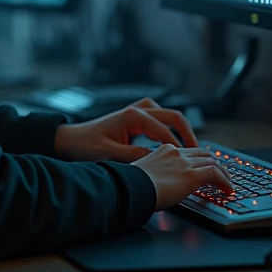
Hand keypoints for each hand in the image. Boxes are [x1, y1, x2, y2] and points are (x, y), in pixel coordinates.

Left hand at [54, 98, 199, 163]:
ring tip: (192, 149)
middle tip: (199, 153)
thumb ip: (135, 156)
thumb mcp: (111, 154)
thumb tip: (158, 160)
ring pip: (171, 116)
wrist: (72, 139)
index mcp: (133, 115)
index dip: (178, 148)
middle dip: (188, 134)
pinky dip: (173, 130)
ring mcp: (140, 110)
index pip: (164, 131)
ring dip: (183, 130)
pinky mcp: (139, 116)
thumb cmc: (88, 145)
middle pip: (174, 116)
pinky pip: (163, 120)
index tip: (188, 163)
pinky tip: (177, 145)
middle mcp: (139, 108)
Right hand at [132, 144, 234, 211]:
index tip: (205, 168)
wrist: (130, 188)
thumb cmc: (131, 185)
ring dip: (223, 173)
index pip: (189, 151)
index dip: (200, 159)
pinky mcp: (192, 175)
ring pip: (213, 162)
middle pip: (204, 154)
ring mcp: (185, 163)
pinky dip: (225, 181)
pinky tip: (228, 190)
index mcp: (164, 150)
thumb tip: (156, 184)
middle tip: (222, 175)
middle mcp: (176, 153)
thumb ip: (154, 173)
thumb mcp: (143, 173)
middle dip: (215, 164)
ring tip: (227, 184)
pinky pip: (215, 174)